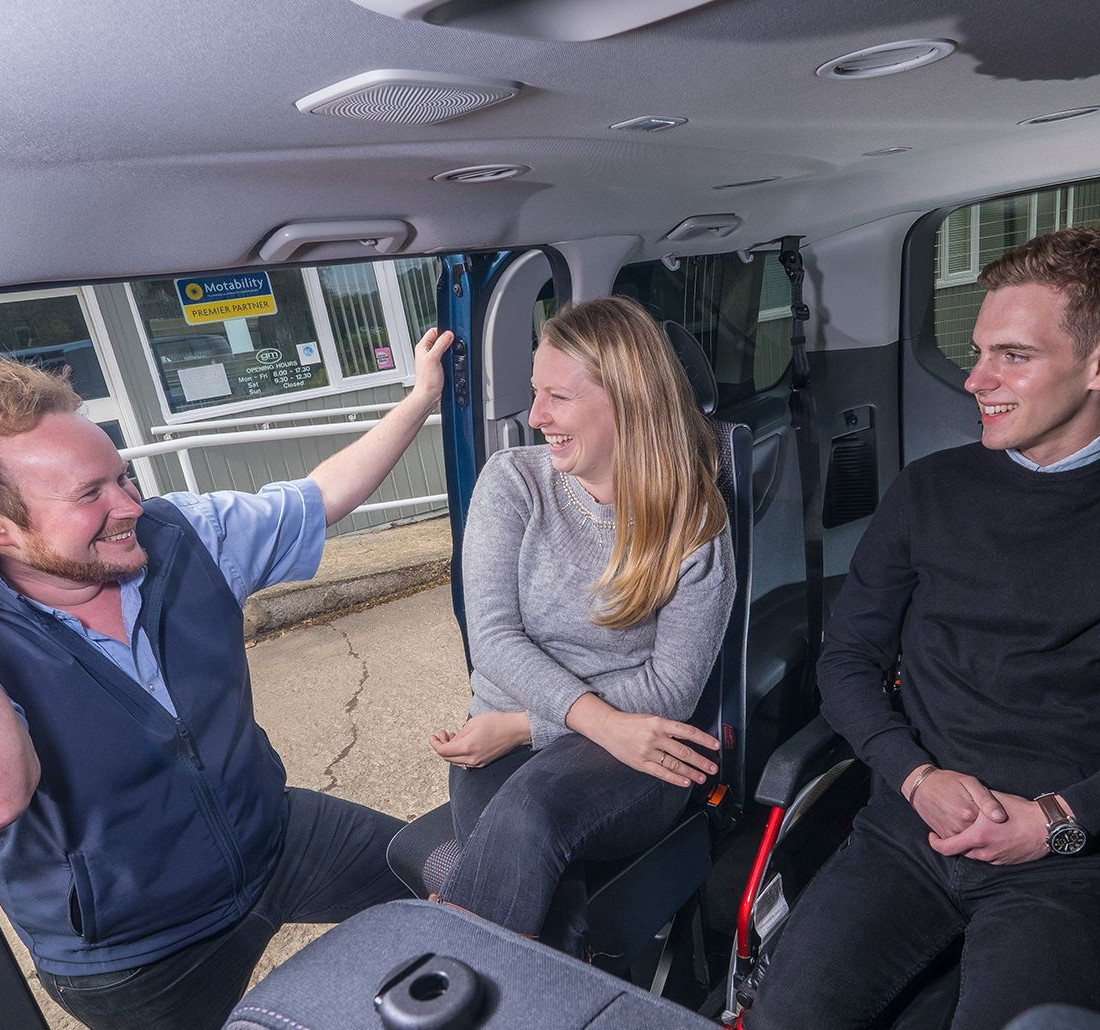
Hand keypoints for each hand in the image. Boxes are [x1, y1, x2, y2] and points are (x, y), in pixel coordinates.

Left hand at [408, 327, 453, 406]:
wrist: (428, 395)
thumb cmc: (426, 380)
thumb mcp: (434, 358)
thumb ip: (441, 344)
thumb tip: (448, 335)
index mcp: (422, 347)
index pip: (433, 331)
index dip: (442, 331)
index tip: (450, 335)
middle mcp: (426, 352)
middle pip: (440, 340)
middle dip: (448, 341)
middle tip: (453, 345)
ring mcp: (432, 359)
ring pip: (444, 349)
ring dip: (450, 350)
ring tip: (452, 355)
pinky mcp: (438, 366)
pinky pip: (446, 358)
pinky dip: (451, 358)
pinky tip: (452, 362)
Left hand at [429, 711, 529, 767]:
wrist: (516, 730)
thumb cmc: (498, 722)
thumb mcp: (473, 722)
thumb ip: (459, 734)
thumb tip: (451, 741)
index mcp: (468, 747)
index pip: (443, 751)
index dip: (435, 744)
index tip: (432, 736)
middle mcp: (472, 759)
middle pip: (448, 758)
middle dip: (441, 745)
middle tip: (442, 734)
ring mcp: (478, 762)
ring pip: (456, 760)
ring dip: (450, 749)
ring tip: (452, 735)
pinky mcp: (483, 762)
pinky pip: (465, 761)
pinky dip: (459, 753)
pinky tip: (462, 742)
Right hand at [589, 709, 719, 787]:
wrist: (608, 728)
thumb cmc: (631, 723)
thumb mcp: (652, 719)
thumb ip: (669, 728)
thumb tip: (689, 737)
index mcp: (660, 723)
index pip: (687, 731)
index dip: (703, 739)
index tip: (715, 745)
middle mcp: (655, 737)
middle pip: (684, 751)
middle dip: (701, 761)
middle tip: (713, 767)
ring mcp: (648, 751)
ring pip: (675, 764)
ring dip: (691, 772)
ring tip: (702, 777)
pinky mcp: (641, 763)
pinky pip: (661, 773)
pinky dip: (675, 778)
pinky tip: (686, 782)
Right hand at [904, 766, 1006, 837]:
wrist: (921, 786)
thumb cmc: (947, 781)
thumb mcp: (969, 782)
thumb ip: (987, 799)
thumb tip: (1001, 817)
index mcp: (970, 813)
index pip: (994, 825)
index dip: (996, 820)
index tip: (996, 814)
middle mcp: (961, 827)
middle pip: (984, 836)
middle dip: (988, 829)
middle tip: (985, 817)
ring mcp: (952, 833)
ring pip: (973, 842)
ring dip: (977, 835)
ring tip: (974, 820)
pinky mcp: (944, 836)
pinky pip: (961, 844)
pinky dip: (966, 838)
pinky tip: (966, 826)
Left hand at [928, 790, 1048, 864]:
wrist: (1046, 826)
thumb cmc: (1018, 810)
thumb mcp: (991, 802)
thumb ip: (972, 806)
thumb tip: (954, 806)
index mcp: (978, 836)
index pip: (947, 847)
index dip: (935, 843)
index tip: (932, 836)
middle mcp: (985, 851)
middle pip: (961, 851)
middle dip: (954, 842)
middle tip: (951, 830)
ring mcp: (996, 858)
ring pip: (975, 855)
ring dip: (970, 845)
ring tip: (971, 831)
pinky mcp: (1006, 862)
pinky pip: (988, 857)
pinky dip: (983, 849)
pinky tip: (988, 837)